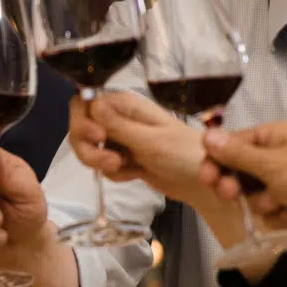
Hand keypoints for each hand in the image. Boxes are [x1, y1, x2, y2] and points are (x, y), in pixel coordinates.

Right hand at [71, 91, 241, 239]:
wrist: (205, 184)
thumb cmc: (185, 155)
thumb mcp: (150, 140)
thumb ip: (118, 125)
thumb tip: (92, 103)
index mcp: (126, 105)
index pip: (85, 102)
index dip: (84, 120)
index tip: (98, 137)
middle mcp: (120, 118)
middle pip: (82, 127)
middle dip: (89, 148)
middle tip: (111, 162)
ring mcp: (121, 140)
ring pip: (90, 149)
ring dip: (101, 163)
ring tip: (125, 169)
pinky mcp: (125, 160)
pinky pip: (104, 166)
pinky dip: (116, 174)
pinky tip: (135, 175)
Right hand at [198, 121, 286, 238]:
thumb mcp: (271, 163)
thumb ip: (236, 153)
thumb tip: (206, 135)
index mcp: (273, 137)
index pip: (233, 145)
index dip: (216, 161)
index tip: (207, 178)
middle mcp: (276, 157)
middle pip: (240, 172)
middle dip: (237, 186)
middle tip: (231, 195)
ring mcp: (284, 182)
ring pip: (253, 196)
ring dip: (264, 203)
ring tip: (279, 204)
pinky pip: (270, 212)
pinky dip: (280, 215)